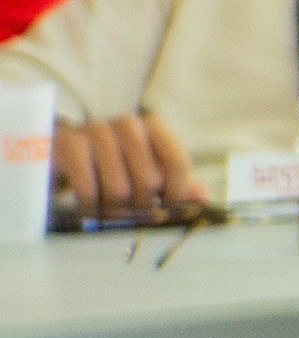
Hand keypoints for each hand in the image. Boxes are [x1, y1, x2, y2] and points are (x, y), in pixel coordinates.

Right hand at [58, 114, 200, 218]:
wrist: (59, 154)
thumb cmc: (111, 164)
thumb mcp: (146, 171)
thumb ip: (177, 184)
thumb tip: (201, 197)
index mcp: (153, 126)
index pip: (177, 163)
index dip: (176, 193)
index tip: (169, 212)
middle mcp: (128, 123)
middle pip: (149, 181)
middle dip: (142, 207)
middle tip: (132, 214)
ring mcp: (97, 130)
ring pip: (119, 190)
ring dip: (114, 210)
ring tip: (109, 211)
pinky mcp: (70, 145)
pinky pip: (89, 190)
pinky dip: (90, 208)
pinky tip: (89, 209)